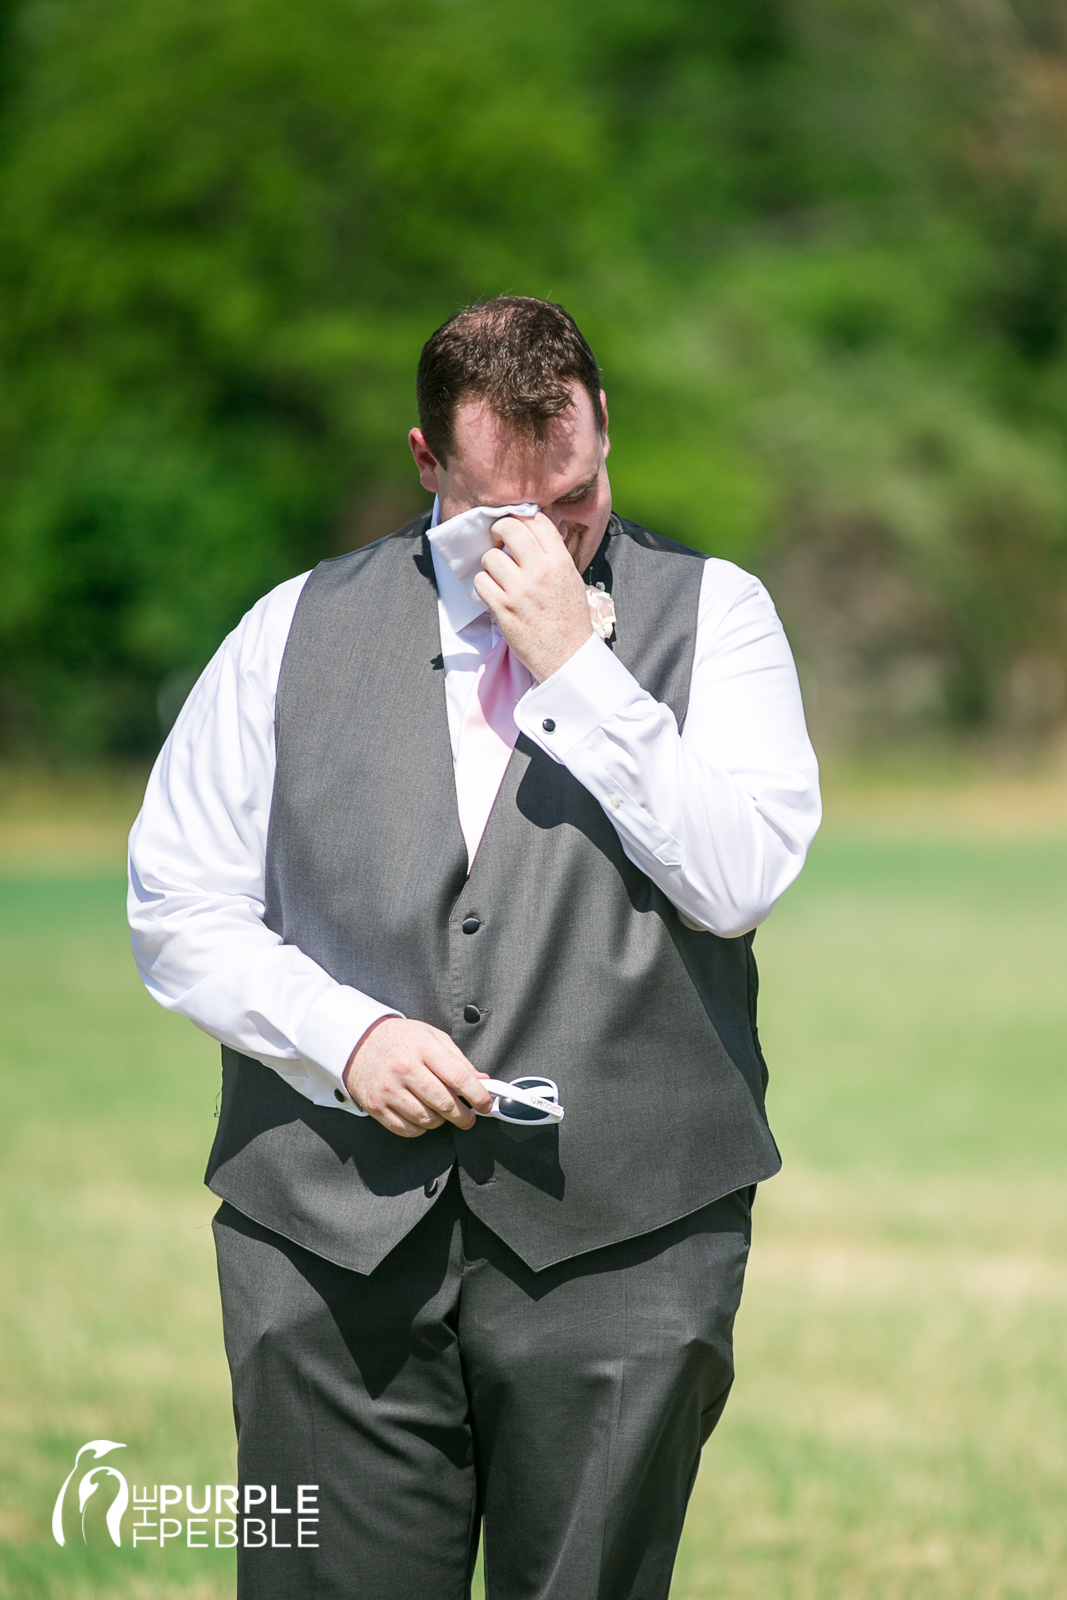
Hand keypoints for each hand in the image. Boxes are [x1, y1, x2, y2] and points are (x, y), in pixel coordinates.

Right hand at [343, 1017, 492, 1137]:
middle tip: (469, 1117)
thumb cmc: (399, 1039)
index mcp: (423, 1047)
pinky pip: (407, 1129)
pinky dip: (420, 1128)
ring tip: (441, 1112)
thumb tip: (481, 1081)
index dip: (478, 1095)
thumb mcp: (431, 1036)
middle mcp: (405, 1068)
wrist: (358, 1042)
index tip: (486, 1104)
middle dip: (463, 1115)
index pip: (458, 1076)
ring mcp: (389, 1089)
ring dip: (441, 1121)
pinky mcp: (376, 1106)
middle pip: (444, 1103)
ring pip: (427, 1119)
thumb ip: (458, 1059)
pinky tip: (422, 1116)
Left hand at [473, 512, 592, 681]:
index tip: (515, 529)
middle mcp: (541, 571)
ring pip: (490, 556)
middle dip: (498, 531)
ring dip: (490, 565)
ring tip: (499, 577)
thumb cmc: (569, 618)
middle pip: (508, 528)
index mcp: (560, 561)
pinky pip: (481, 582)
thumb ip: (552, 554)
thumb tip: (530, 531)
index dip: (521, 518)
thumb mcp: (571, 578)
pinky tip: (495, 593)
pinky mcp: (503, 608)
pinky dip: (484, 585)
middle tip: (498, 543)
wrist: (568, 656)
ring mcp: (520, 590)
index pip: (536, 519)